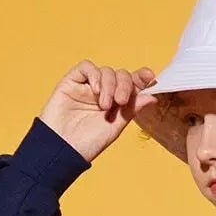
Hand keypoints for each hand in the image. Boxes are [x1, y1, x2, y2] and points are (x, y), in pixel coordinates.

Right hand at [39, 61, 160, 163]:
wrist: (63, 148)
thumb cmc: (88, 143)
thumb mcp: (116, 127)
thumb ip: (132, 109)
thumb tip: (152, 96)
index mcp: (116, 104)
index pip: (131, 85)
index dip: (140, 78)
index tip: (149, 77)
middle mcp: (104, 93)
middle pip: (120, 75)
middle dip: (124, 84)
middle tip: (121, 100)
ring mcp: (88, 87)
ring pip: (106, 71)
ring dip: (109, 85)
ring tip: (104, 105)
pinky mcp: (72, 82)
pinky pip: (87, 67)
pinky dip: (95, 75)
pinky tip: (96, 91)